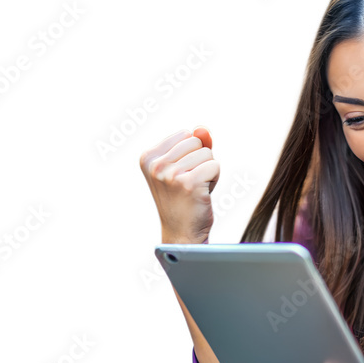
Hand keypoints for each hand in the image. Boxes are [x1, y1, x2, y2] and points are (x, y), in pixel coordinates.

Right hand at [139, 127, 218, 243]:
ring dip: (208, 171)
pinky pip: (215, 166)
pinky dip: (214, 179)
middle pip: (196, 142)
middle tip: (190, 184)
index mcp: (148, 157)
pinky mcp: (188, 183)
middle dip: (201, 161)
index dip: (192, 154)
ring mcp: (170, 174)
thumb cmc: (184, 199)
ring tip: (195, 189)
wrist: (182, 233)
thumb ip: (194, 143)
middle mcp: (155, 165)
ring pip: (207, 153)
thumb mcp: (184, 167)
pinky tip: (202, 194)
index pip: (185, 135)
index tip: (181, 175)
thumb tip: (203, 128)